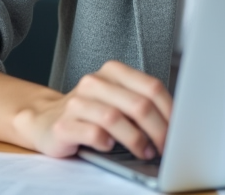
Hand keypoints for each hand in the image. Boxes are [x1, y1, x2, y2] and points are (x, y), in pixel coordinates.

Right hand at [12, 60, 172, 159]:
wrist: (45, 120)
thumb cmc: (90, 113)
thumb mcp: (117, 100)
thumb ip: (141, 104)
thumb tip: (174, 124)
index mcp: (113, 72)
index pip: (151, 87)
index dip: (170, 111)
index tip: (179, 131)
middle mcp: (94, 83)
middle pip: (138, 104)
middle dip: (158, 130)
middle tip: (164, 147)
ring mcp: (77, 102)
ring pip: (115, 118)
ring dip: (136, 140)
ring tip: (144, 152)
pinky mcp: (63, 124)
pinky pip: (92, 133)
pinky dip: (106, 142)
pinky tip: (110, 147)